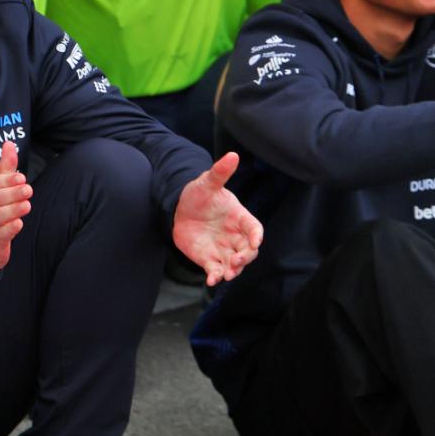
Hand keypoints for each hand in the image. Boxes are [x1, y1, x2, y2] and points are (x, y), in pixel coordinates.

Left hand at [172, 153, 263, 285]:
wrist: (178, 209)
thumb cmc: (197, 194)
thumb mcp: (207, 183)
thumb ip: (220, 173)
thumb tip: (233, 155)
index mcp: (239, 217)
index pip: (254, 228)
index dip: (256, 236)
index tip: (255, 242)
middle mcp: (234, 236)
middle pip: (248, 250)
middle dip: (246, 258)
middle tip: (237, 261)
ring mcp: (223, 249)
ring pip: (235, 264)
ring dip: (233, 271)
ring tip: (227, 275)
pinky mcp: (210, 259)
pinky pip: (216, 270)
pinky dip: (216, 277)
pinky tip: (211, 280)